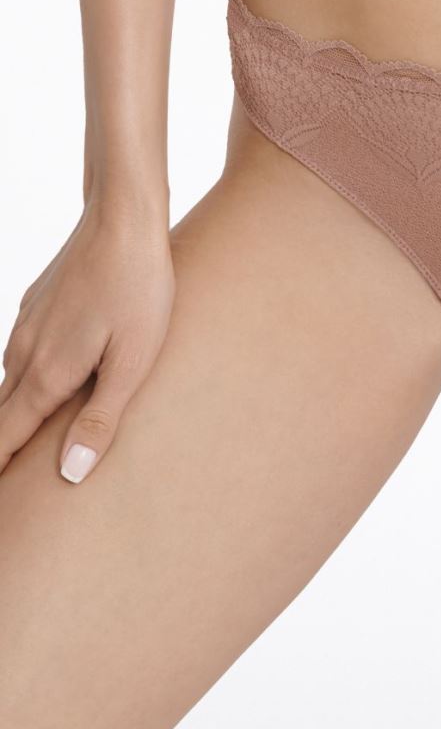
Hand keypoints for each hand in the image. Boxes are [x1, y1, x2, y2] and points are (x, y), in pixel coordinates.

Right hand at [0, 198, 174, 482]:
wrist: (122, 219)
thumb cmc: (139, 291)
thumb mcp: (133, 362)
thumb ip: (101, 419)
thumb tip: (70, 474)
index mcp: (47, 375)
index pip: (5, 438)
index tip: (0, 508)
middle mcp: (25, 353)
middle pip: (2, 416)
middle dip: (1, 447)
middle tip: (10, 483)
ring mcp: (27, 325)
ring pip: (11, 383)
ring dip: (12, 415)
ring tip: (19, 440)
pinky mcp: (38, 306)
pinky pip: (22, 356)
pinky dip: (25, 380)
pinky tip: (43, 384)